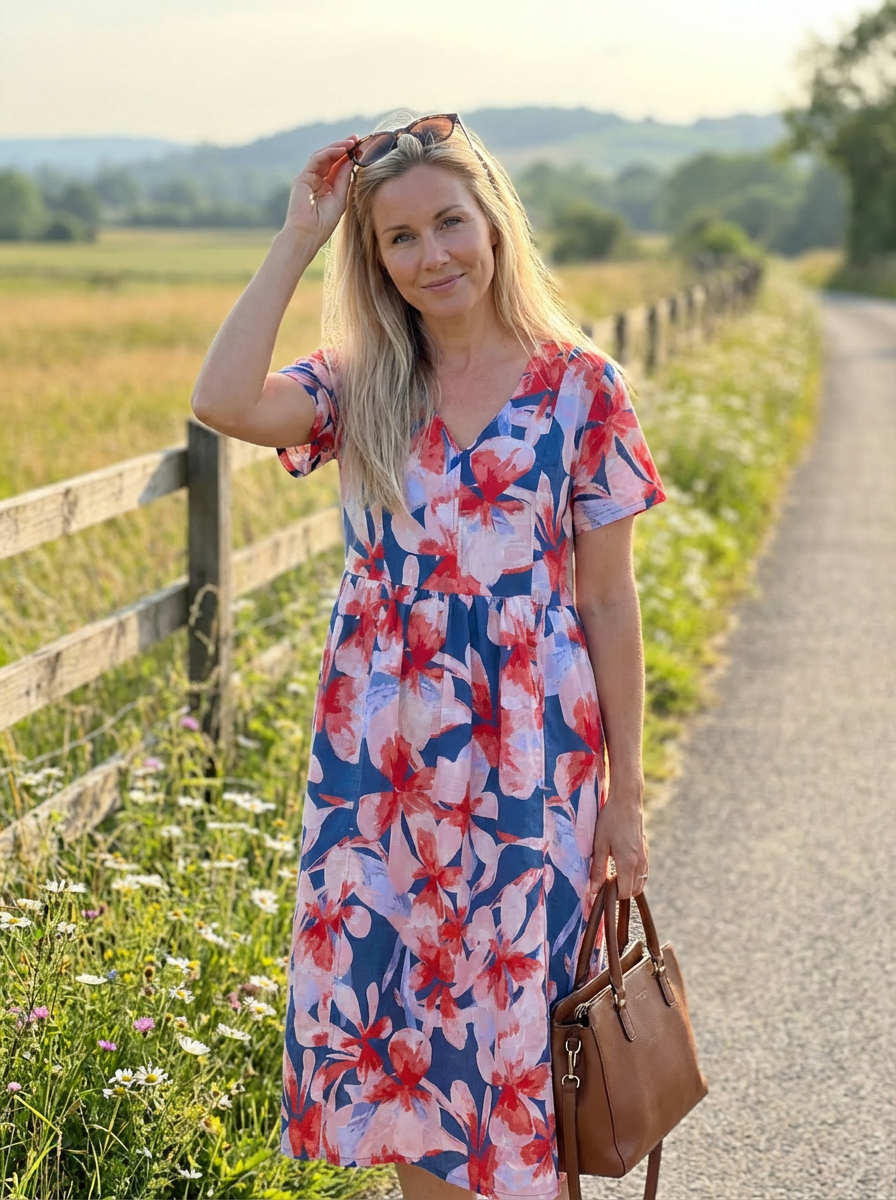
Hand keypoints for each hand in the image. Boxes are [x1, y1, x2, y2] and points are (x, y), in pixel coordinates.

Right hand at [282, 137, 358, 249]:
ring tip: (351, 142)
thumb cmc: (323, 223)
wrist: (307, 235)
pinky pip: (316, 159)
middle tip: (356, 138)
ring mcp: (308, 177)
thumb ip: (344, 179)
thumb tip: (351, 161)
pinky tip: (342, 150)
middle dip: (343, 147)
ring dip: (337, 147)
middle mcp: (316, 180)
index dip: (348, 156)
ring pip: (323, 156)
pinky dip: (329, 153)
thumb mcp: (340, 198)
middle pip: (330, 158)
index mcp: (326, 186)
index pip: (337, 166)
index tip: (361, 148)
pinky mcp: (302, 177)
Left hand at [588, 785, 648, 900]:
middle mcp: (640, 863)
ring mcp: (645, 857)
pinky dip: (635, 876)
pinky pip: (644, 872)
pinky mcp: (646, 850)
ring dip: (629, 885)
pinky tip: (622, 867)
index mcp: (628, 863)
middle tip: (606, 882)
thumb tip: (594, 890)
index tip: (601, 888)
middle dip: (621, 891)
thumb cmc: (610, 821)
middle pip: (634, 891)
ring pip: (641, 882)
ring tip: (613, 875)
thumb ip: (597, 869)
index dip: (613, 895)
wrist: (626, 802)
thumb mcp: (599, 845)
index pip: (624, 892)